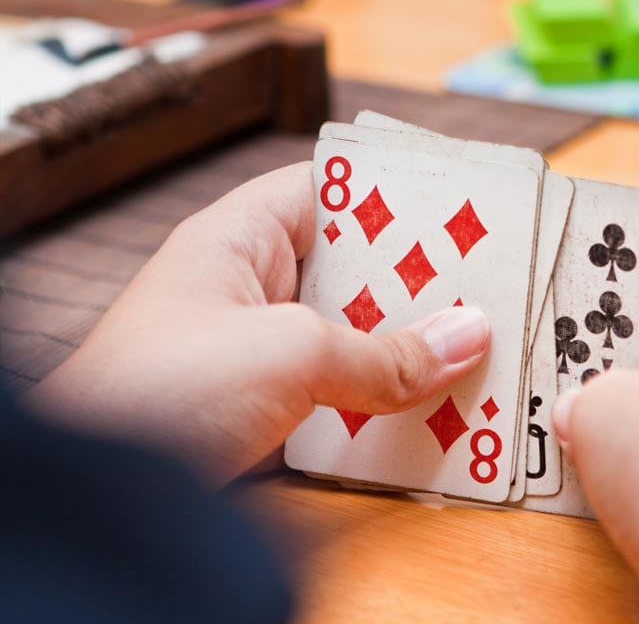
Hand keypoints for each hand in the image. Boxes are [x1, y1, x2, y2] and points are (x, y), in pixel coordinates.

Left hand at [25, 163, 490, 484]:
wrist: (101, 501)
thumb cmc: (161, 390)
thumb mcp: (292, 353)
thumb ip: (386, 351)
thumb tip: (466, 338)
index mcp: (238, 239)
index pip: (328, 191)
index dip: (392, 195)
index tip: (460, 211)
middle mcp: (247, 286)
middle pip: (349, 268)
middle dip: (414, 282)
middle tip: (483, 289)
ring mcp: (255, 349)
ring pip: (348, 333)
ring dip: (402, 346)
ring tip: (470, 347)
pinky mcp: (262, 407)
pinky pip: (337, 388)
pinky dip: (378, 395)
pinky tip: (427, 403)